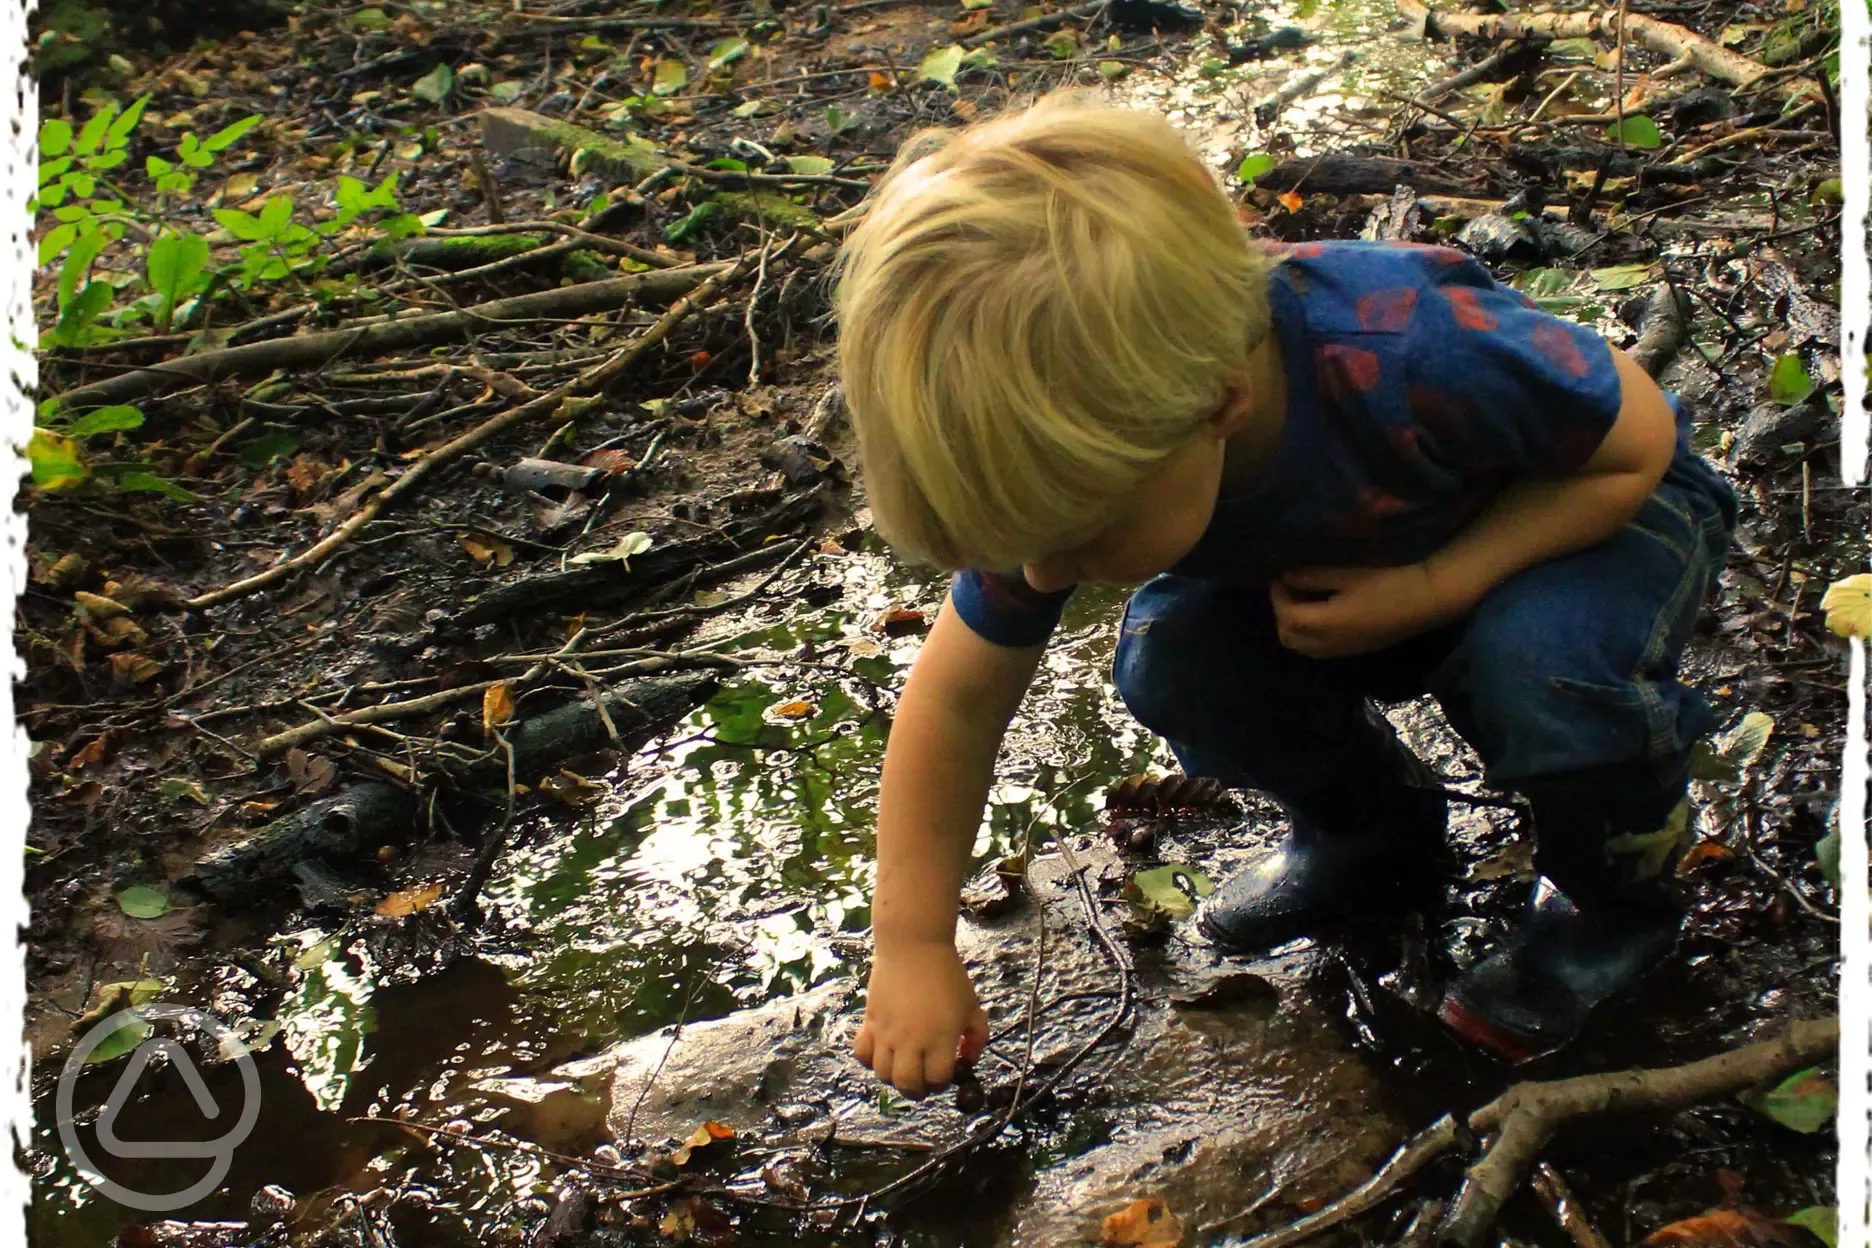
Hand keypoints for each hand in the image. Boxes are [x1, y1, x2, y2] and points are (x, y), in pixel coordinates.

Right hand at [853, 939, 988, 1096]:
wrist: (914, 947)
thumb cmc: (947, 975)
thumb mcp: (973, 1007)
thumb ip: (977, 1038)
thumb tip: (968, 1060)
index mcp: (940, 1040)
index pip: (937, 1080)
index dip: (942, 1084)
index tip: (945, 1074)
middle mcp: (912, 1041)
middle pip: (907, 1085)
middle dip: (917, 1090)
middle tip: (923, 1081)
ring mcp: (888, 1033)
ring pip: (883, 1073)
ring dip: (894, 1076)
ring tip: (903, 1065)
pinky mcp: (870, 1022)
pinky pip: (862, 1053)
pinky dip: (870, 1059)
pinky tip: (882, 1050)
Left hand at [1269, 564, 1456, 658]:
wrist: (1427, 600)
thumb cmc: (1388, 581)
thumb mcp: (1348, 575)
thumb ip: (1314, 577)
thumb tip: (1287, 577)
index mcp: (1326, 624)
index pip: (1286, 617)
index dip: (1278, 597)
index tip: (1280, 577)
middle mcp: (1330, 644)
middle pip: (1288, 637)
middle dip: (1282, 613)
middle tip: (1289, 589)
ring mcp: (1343, 650)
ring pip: (1302, 647)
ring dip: (1294, 626)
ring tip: (1304, 599)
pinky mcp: (1355, 650)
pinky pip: (1319, 649)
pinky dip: (1309, 634)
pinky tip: (1321, 611)